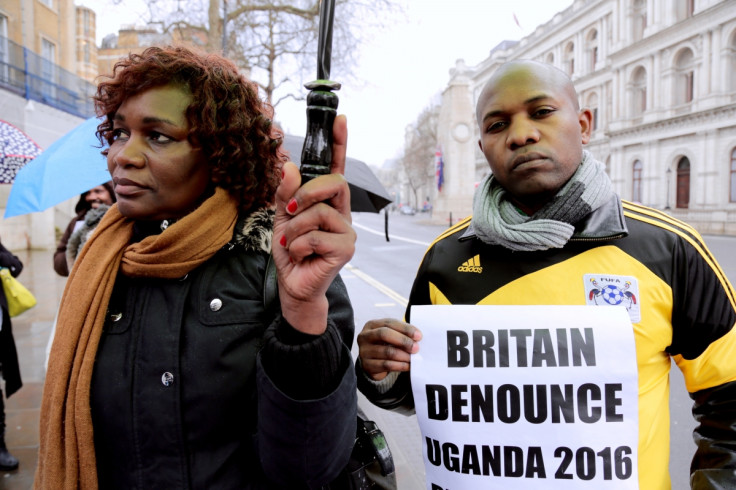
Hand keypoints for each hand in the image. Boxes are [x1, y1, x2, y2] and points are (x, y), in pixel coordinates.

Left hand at [272, 115, 355, 333]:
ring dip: (295, 228)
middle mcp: (342, 212)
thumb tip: (288, 166)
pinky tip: (300, 254)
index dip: (339, 142)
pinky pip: (317, 236)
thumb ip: (284, 192)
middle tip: (289, 211)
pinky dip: (299, 245)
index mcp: (328, 201)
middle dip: (307, 193)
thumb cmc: (292, 250)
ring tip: (291, 242)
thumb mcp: (281, 217)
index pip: (336, 167)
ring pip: (320, 213)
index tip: (339, 118)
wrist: (294, 285)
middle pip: (334, 183)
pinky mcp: (345, 249)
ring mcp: (347, 231)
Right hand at [357, 318, 421, 380]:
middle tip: (416, 348)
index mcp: (371, 325)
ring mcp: (364, 351)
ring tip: (413, 358)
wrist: (373, 362)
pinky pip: (386, 365)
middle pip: (384, 334)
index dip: (405, 329)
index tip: (418, 336)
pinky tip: (408, 366)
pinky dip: (400, 366)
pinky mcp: (367, 365)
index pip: (389, 323)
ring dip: (403, 355)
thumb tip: (417, 337)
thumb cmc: (385, 345)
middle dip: (403, 341)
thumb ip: (401, 333)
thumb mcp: (390, 335)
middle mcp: (365, 336)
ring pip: (386, 352)